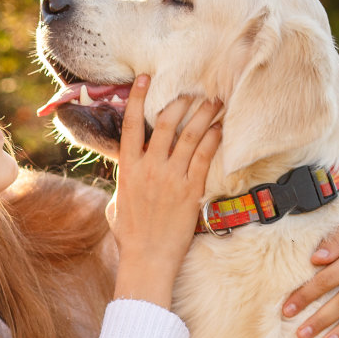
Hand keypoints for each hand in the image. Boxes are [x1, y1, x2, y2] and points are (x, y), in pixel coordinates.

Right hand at [108, 76, 222, 307]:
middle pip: (165, 122)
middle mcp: (149, 168)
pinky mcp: (190, 189)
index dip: (138, 99)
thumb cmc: (130, 236)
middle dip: (181, 101)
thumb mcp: (117, 204)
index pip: (130, 126)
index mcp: (127, 170)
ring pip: (189, 135)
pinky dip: (213, 139)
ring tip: (214, 101)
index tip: (145, 78)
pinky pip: (204, 156)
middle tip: (194, 89)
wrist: (147, 258)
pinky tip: (221, 128)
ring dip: (203, 114)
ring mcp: (171, 178)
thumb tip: (130, 171)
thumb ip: (125, 182)